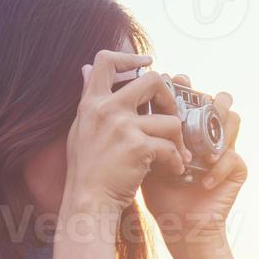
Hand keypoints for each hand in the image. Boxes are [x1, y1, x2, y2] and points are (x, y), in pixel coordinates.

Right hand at [63, 51, 188, 212]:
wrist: (87, 202)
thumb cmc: (86, 169)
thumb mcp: (80, 127)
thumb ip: (88, 98)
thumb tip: (85, 67)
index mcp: (91, 103)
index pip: (104, 60)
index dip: (129, 56)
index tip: (147, 61)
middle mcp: (107, 109)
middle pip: (151, 80)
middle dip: (169, 96)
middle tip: (170, 115)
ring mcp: (123, 127)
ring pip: (170, 119)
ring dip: (178, 138)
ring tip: (176, 152)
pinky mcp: (139, 147)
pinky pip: (171, 147)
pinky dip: (176, 160)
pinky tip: (174, 169)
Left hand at [141, 75, 244, 251]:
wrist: (179, 226)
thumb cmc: (159, 192)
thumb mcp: (142, 155)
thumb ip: (133, 125)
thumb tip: (106, 88)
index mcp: (188, 127)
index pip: (189, 96)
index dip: (183, 85)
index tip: (170, 80)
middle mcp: (208, 133)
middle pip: (216, 99)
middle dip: (206, 96)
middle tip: (193, 98)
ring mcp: (225, 148)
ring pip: (233, 119)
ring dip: (219, 125)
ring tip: (204, 141)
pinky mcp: (237, 168)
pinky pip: (233, 157)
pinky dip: (217, 169)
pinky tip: (202, 181)